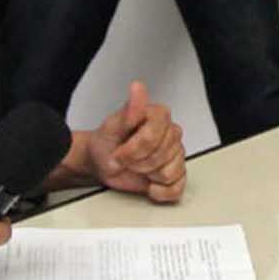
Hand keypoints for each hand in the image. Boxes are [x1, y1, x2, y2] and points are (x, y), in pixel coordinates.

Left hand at [87, 81, 186, 202]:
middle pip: (162, 155)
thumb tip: (138, 88)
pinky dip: (159, 191)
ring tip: (137, 168)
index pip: (153, 137)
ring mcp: (176, 154)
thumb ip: (130, 110)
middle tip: (125, 160)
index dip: (133, 150)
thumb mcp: (113, 127)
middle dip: (138, 163)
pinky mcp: (177, 174)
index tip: (119, 152)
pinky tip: (148, 183)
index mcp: (158, 116)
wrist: (102, 163)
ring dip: (147, 175)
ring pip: (170, 172)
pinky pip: (177, 188)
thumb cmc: (107, 143)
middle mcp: (170, 133)